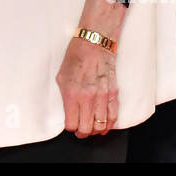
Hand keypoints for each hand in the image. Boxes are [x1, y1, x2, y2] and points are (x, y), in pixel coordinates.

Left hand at [56, 0, 126, 137]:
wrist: (94, 42)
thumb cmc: (76, 56)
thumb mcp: (61, 77)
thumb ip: (64, 97)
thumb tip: (68, 112)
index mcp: (72, 93)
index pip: (72, 124)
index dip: (70, 128)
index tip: (70, 126)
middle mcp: (87, 97)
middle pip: (86, 129)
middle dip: (82, 133)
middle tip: (80, 130)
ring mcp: (102, 96)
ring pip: (101, 126)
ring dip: (95, 131)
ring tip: (91, 129)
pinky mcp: (113, 93)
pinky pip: (113, 116)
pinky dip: (109, 125)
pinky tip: (104, 126)